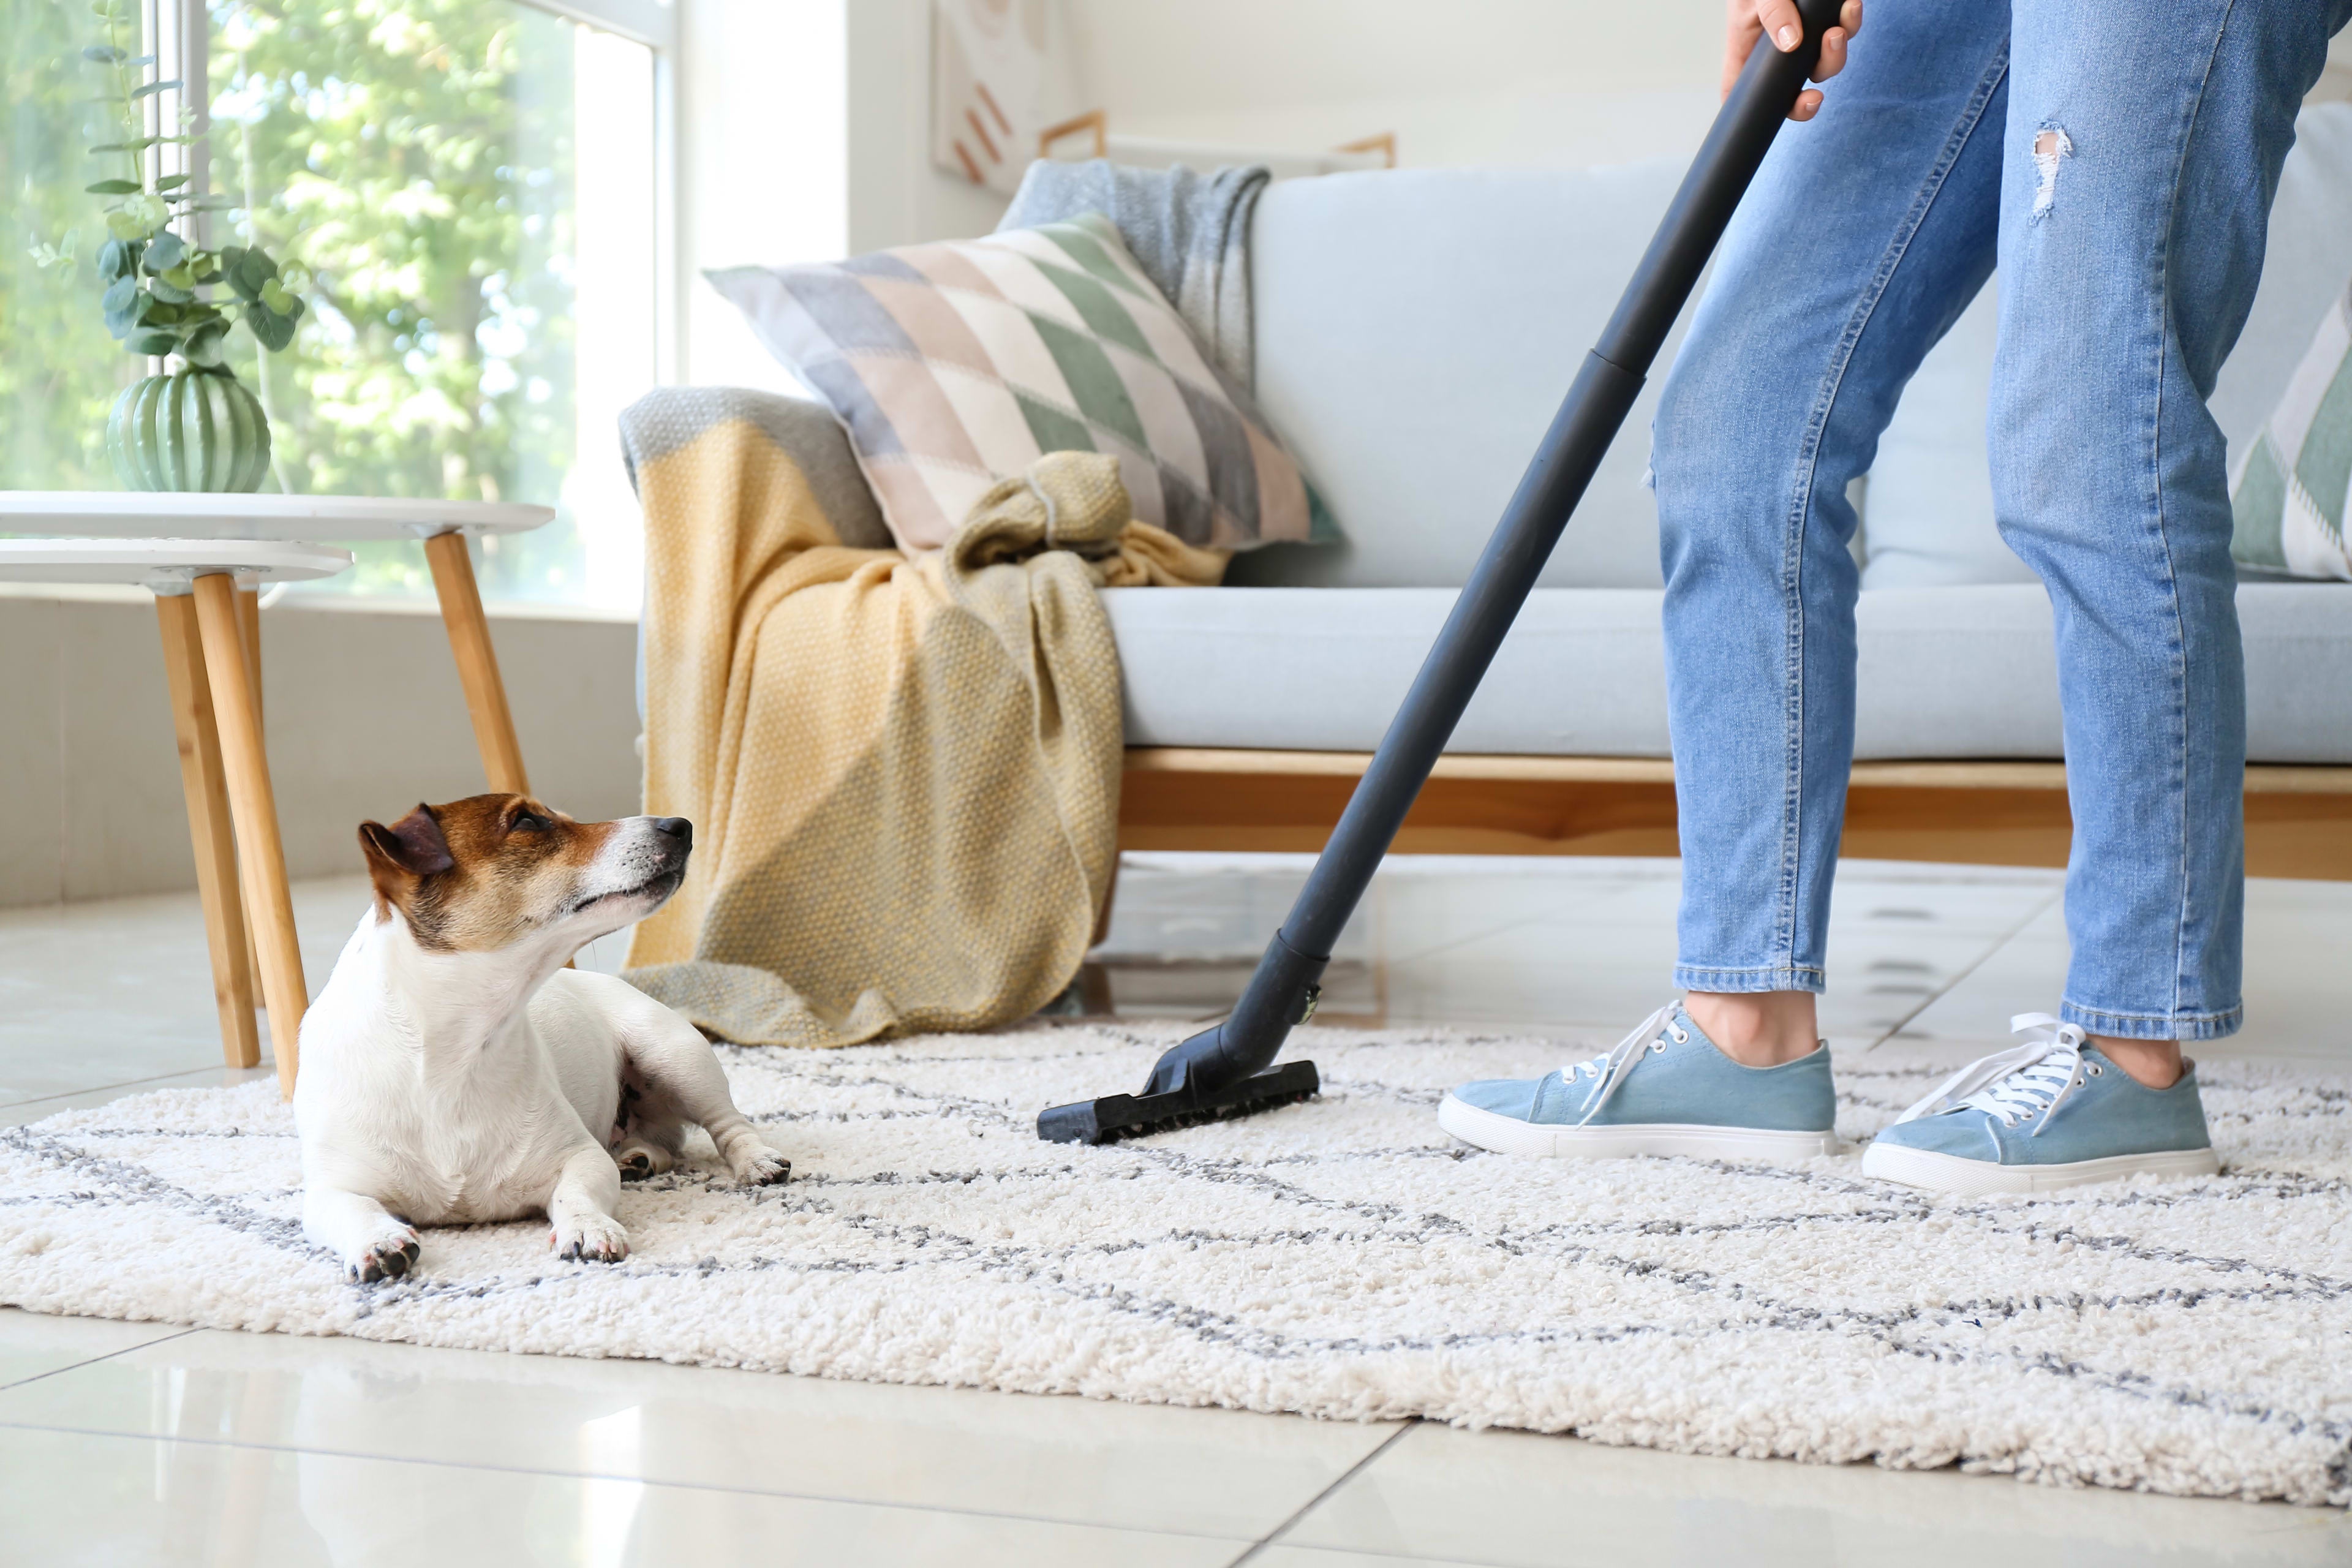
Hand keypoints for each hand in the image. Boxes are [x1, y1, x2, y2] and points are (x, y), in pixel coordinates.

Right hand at [1723, 0, 1862, 122]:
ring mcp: (1801, 36)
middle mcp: (1775, 50)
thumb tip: (1791, 43)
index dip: (1764, 112)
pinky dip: (1850, 19)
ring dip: (1840, 46)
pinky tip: (1850, 4)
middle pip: (1800, 84)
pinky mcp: (1822, 19)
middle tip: (1832, 44)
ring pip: (1827, 58)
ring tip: (1843, 20)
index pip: (1743, 95)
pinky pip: (1842, 27)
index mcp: (1747, 52)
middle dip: (1824, 70)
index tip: (1804, 102)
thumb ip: (1771, 13)